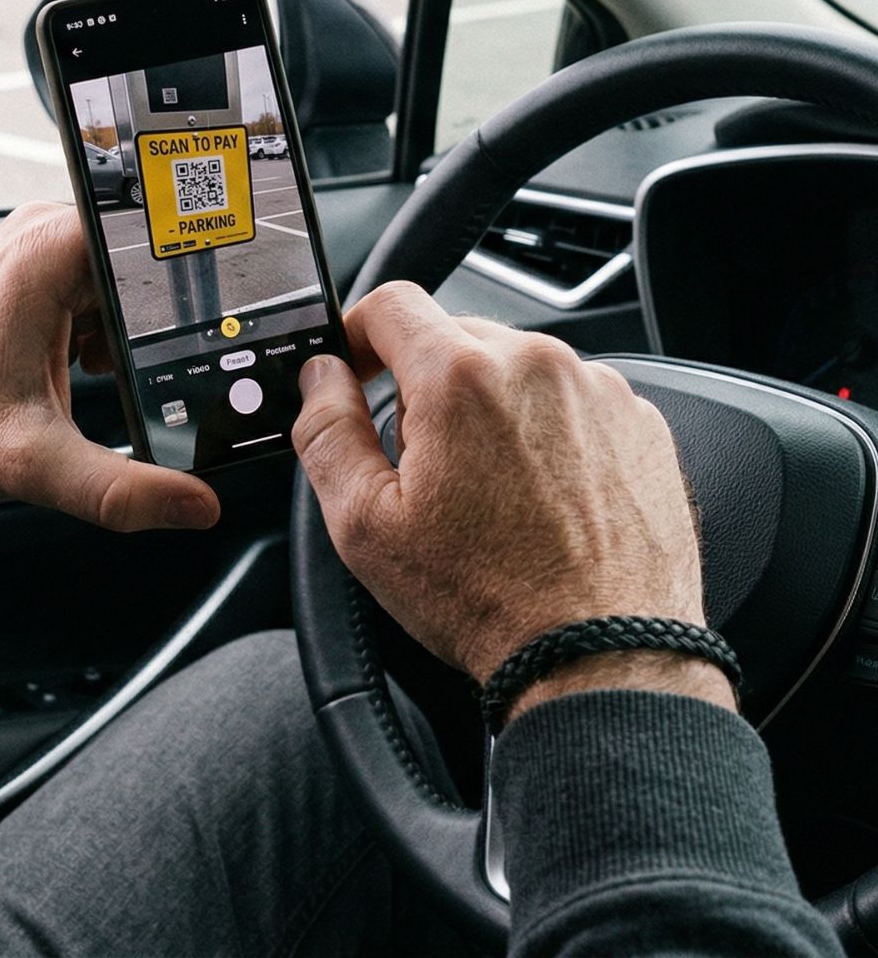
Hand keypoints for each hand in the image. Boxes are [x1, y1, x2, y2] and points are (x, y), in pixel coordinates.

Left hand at [0, 202, 219, 532]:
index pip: (164, 236)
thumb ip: (118, 489)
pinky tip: (96, 370)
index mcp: (53, 250)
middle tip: (178, 369)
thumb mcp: (33, 462)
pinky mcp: (34, 272)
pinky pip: (100, 288)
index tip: (231, 322)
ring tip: (123, 374)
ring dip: (139, 328)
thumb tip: (193, 504)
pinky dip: (110, 329)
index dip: (206, 279)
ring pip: (129, 279)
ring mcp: (39, 249)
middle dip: (171, 317)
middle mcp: (47, 234)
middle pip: (152, 260)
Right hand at [290, 282, 731, 719]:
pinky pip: (570, 401)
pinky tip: (534, 498)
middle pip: (453, 336)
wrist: (603, 654)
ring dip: (485, 407)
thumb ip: (326, 432)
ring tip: (484, 492)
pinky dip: (542, 432)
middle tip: (416, 462)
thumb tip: (319, 379)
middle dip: (421, 385)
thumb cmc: (489, 599)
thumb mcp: (364, 525)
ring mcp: (598, 391)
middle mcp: (537, 366)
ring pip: (513, 369)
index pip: (390, 303)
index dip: (354, 333)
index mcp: (462, 378)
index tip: (351, 370)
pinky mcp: (638, 423)